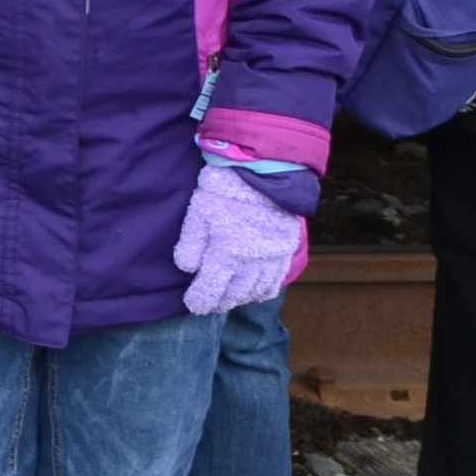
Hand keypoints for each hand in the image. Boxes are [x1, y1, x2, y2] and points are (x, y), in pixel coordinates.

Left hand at [175, 164, 307, 314]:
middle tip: (209, 305)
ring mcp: (274, 257)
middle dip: (220, 303)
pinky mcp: (287, 250)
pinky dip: (262, 292)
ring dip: (240, 299)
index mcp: (229, 251)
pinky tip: (253, 293)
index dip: (200, 301)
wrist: (265, 170)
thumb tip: (188, 269)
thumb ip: (191, 244)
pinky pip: (276, 281)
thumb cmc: (226, 189)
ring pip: (256, 291)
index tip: (193, 305)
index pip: (212, 288)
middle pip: (235, 294)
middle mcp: (254, 260)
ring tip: (228, 300)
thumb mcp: (198, 212)